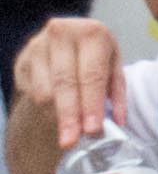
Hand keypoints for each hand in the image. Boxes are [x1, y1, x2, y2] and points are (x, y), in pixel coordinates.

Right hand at [10, 17, 115, 164]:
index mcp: (93, 33)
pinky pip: (32, 93)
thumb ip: (117, 94)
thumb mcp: (113, 67)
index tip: (92, 129)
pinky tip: (56, 115)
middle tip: (72, 141)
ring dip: (56, 116)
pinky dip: (46, 109)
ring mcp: (38, 46)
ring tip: (68, 132)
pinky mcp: (22, 60)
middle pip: (65, 84)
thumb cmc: (96, 56)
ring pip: (45, 91)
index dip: (91, 104)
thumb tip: (118, 123)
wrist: (67, 38)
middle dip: (70, 116)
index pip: (92, 75)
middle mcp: (63, 34)